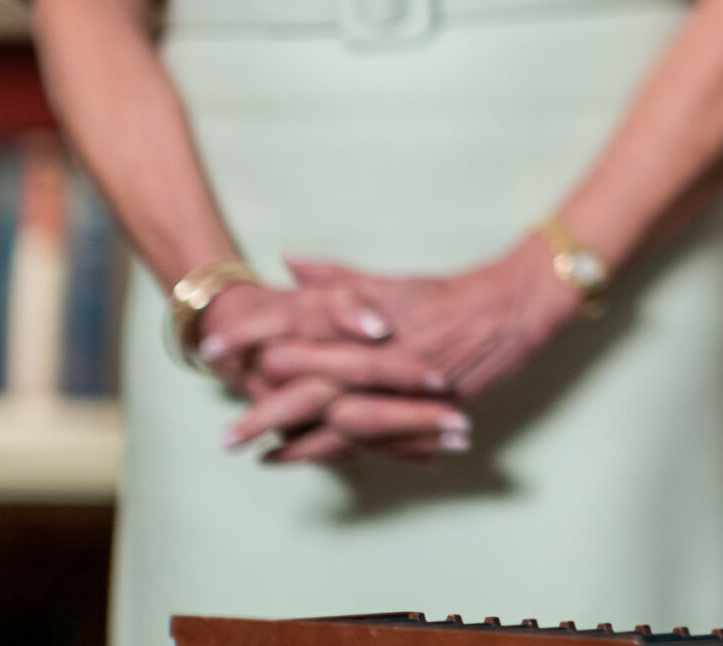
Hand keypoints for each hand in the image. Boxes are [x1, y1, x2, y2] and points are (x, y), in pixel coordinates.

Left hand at [225, 240, 582, 462]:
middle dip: (264, 414)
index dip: (250, 344)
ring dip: (297, 446)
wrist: (512, 313)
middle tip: (225, 436)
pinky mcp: (419, 418)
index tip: (210, 352)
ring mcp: (400, 397)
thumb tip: (286, 260)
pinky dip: (338, 455)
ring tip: (260, 457)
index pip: (296, 338)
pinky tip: (313, 462)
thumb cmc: (449, 296)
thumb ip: (336, 277)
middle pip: (309, 396)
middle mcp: (380, 366)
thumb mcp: (392, 283)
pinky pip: (372, 445)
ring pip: (338, 430)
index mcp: (367, 330)